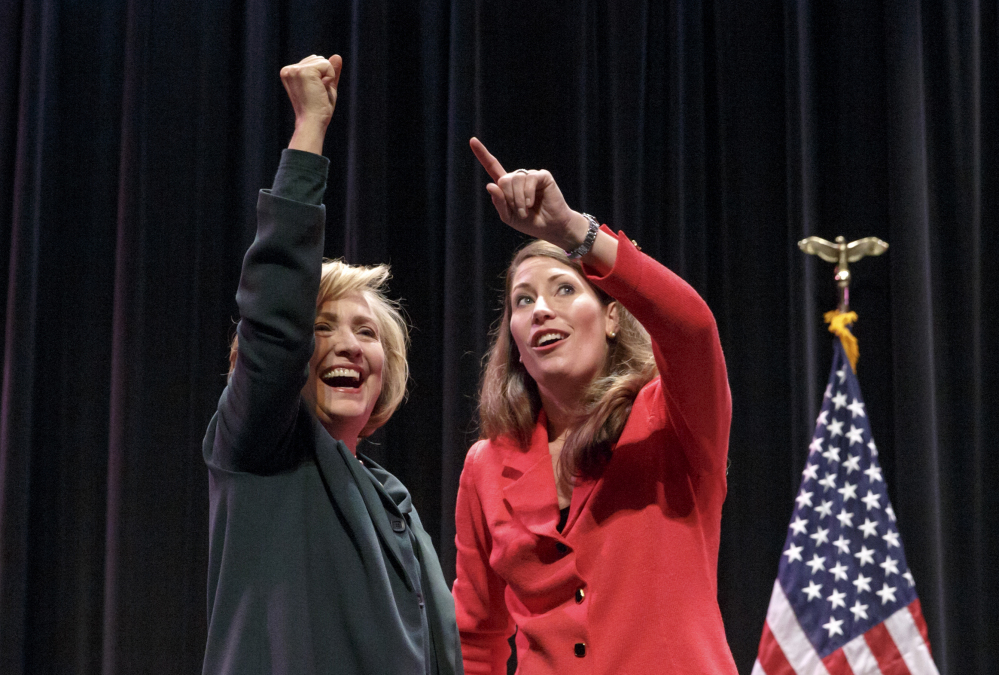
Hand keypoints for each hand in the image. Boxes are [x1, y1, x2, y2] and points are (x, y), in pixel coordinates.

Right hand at [281, 54, 342, 154]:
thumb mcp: (326, 87)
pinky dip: (330, 77)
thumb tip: (337, 55)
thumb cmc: (318, 109)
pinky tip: (321, 89)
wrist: (313, 122)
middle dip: (324, 75)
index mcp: (288, 73)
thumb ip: (330, 71)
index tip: (314, 92)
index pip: (313, 62)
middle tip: (317, 93)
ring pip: (323, 61)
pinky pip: (327, 65)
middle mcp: (288, 70)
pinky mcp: (304, 72)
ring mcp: (294, 70)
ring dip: (327, 77)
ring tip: (318, 92)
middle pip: (318, 58)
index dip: (321, 77)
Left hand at [469, 137, 589, 250]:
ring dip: (518, 200)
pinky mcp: (542, 176)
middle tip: (519, 212)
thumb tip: (490, 185)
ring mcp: (530, 175)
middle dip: (509, 199)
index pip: (492, 167)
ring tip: (526, 210)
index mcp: (507, 186)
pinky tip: (532, 203)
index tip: (472, 140)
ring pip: (515, 180)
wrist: (550, 227)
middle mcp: (518, 178)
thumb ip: (499, 202)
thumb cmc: (530, 222)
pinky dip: (528, 194)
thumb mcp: (508, 216)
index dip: (482, 154)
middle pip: (503, 180)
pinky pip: (530, 180)